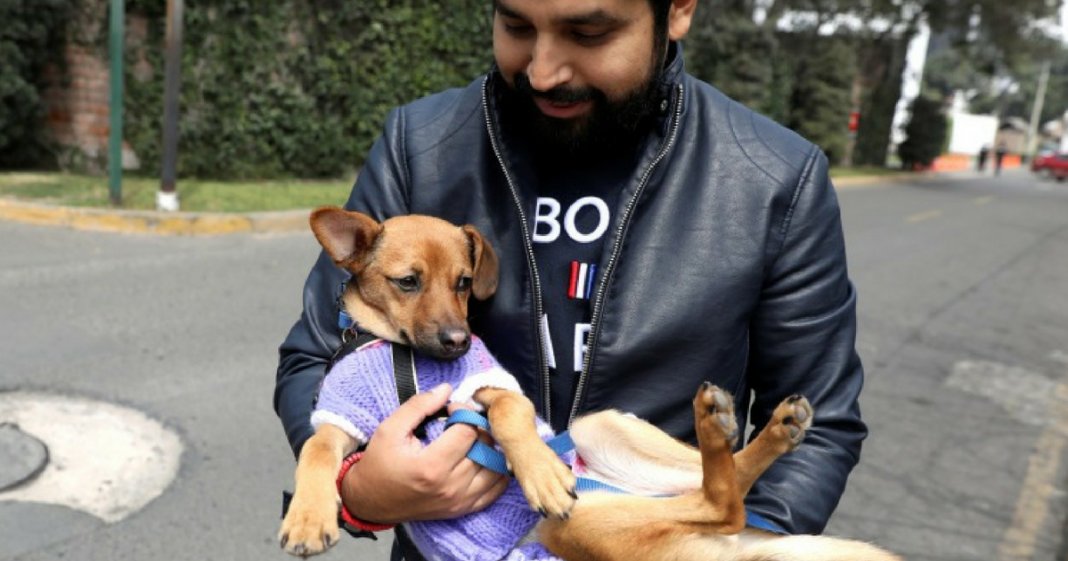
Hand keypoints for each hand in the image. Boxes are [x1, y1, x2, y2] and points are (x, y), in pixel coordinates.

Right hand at [340, 383, 508, 522]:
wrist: (370, 501)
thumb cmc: (379, 464)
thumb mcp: (390, 429)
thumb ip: (418, 406)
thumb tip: (446, 390)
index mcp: (431, 466)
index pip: (468, 431)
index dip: (463, 413)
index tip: (451, 410)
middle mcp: (449, 487)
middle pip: (484, 448)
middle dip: (477, 428)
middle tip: (463, 422)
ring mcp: (458, 501)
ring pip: (495, 468)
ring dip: (490, 449)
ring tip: (474, 440)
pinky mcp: (462, 509)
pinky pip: (495, 490)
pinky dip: (496, 472)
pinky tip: (483, 459)